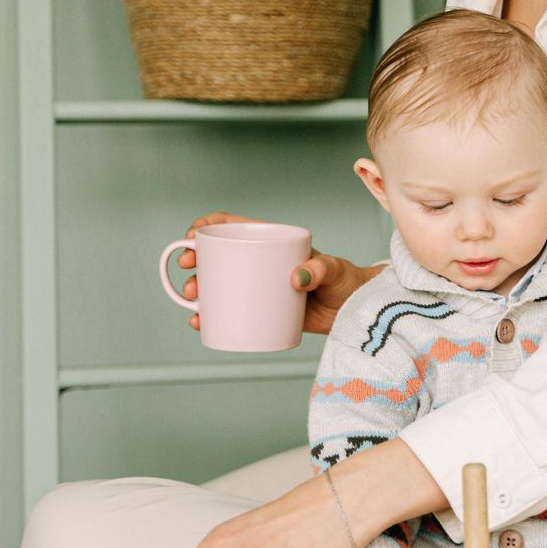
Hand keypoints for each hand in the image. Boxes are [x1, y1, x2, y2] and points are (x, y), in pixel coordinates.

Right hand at [178, 211, 381, 336]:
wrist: (355, 311)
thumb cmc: (346, 282)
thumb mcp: (334, 270)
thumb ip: (320, 269)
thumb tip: (297, 278)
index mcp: (272, 242)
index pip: (234, 225)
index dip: (209, 226)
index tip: (193, 237)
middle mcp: (260, 263)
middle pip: (219, 256)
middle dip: (196, 259)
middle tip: (191, 270)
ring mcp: (258, 287)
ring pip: (219, 284)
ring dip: (198, 288)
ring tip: (193, 298)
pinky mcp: (260, 311)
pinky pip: (229, 311)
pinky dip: (210, 316)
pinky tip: (199, 322)